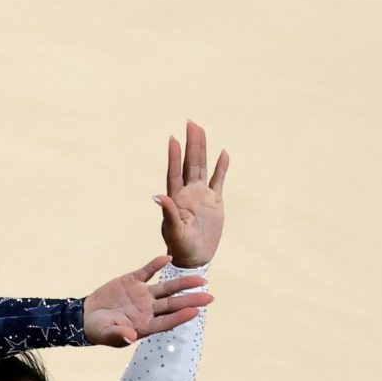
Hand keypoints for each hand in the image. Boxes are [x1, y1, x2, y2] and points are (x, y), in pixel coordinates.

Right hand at [82, 256, 212, 346]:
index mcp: (144, 325)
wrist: (86, 315)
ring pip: (166, 288)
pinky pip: (147, 271)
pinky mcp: (133, 281)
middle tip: (210, 297)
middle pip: (173, 304)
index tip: (195, 312)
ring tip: (201, 279)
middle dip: (191, 300)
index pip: (166, 321)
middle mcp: (148, 310)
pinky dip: (156, 264)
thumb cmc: (99, 330)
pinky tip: (168, 257)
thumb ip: (119, 335)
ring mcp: (142, 295)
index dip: (180, 317)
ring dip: (183, 283)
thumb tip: (132, 337)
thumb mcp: (106, 334)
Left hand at [153, 119, 229, 267]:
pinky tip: (223, 153)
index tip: (173, 139)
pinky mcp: (215, 201)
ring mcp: (202, 195)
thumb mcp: (173, 231)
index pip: (175, 172)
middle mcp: (188, 193)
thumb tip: (158, 196)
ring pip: (203, 167)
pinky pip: (218, 180)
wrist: (195, 258)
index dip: (174, 156)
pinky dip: (221, 168)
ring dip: (202, 149)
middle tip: (191, 123)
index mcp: (176, 198)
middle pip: (190, 163)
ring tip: (201, 130)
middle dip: (191, 144)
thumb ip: (168, 213)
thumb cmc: (180, 247)